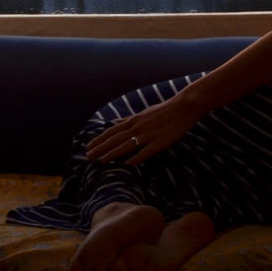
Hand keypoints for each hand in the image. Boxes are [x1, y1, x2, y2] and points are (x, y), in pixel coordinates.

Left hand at [86, 86, 203, 165]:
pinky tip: (128, 164)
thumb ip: (129, 121)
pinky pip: (147, 150)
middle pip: (116, 139)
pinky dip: (136, 157)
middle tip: (88, 157)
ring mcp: (149, 134)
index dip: (99, 140)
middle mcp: (138, 126)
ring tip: (101, 161)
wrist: (183, 106)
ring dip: (113, 153)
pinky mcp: (161, 141)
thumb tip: (116, 125)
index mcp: (134, 120)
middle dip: (101, 148)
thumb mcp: (143, 113)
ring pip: (127, 145)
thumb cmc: (163, 111)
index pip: (112, 131)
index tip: (87, 147)